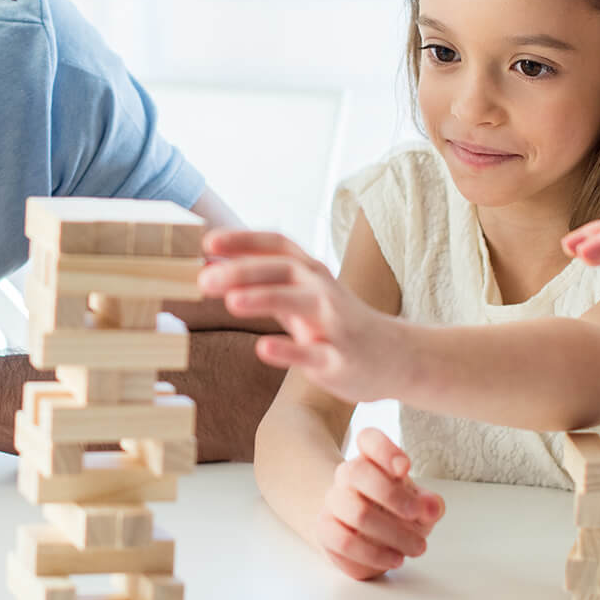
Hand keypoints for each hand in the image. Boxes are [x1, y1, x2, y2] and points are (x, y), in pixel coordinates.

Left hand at [198, 230, 412, 403]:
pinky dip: (288, 351)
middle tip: (204, 278)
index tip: (208, 241)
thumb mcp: (300, 294)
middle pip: (282, 270)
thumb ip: (260, 280)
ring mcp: (333, 324)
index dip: (243, 240)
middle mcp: (322, 290)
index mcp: (310, 272)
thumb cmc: (335, 322)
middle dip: (243, 271)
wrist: (394, 357)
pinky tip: (263, 349)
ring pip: (298, 304)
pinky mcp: (339, 359)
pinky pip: (312, 354)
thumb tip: (209, 263)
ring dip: (264, 299)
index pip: (276, 245)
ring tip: (232, 302)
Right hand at [316, 428, 444, 579]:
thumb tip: (432, 506)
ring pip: (357, 512)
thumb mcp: (419, 506)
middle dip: (393, 495)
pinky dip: (374, 554)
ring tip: (417, 547)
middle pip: (358, 472)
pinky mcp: (325, 530)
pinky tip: (395, 559)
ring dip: (394, 534)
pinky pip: (345, 542)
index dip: (384, 449)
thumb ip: (429, 504)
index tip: (405, 467)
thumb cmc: (396, 514)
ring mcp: (333, 502)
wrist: (364, 537)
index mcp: (372, 459)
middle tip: (417, 514)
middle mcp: (348, 475)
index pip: (368, 439)